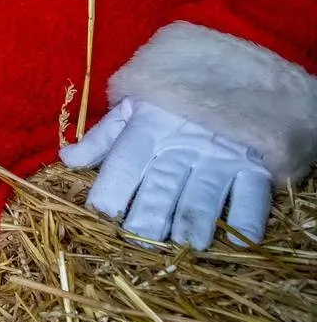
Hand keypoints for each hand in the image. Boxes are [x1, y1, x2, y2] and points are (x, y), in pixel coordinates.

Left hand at [61, 98, 272, 248]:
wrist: (231, 77)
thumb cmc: (172, 102)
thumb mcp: (134, 110)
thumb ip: (103, 139)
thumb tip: (66, 160)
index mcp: (148, 129)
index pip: (125, 162)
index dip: (112, 187)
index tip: (101, 213)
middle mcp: (182, 146)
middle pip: (163, 184)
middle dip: (150, 213)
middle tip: (140, 239)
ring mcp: (220, 156)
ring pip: (204, 193)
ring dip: (195, 219)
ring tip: (188, 244)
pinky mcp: (254, 165)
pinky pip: (253, 195)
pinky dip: (249, 220)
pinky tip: (240, 243)